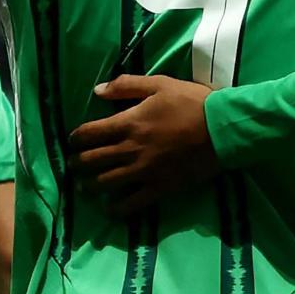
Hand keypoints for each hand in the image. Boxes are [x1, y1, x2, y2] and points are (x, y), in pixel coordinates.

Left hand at [68, 74, 218, 215]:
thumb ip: (126, 85)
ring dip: (91, 185)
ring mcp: (144, 171)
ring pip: (106, 183)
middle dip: (78, 163)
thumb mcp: (159, 84)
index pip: (90, 133)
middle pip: (92, 160)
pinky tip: (110, 209)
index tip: (72, 141)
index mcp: (128, 122)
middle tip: (74, 164)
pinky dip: (117, 208)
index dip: (75, 138)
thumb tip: (97, 90)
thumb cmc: (192, 103)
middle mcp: (130, 149)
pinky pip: (132, 203)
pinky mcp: (160, 187)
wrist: (222, 129)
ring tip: (85, 186)